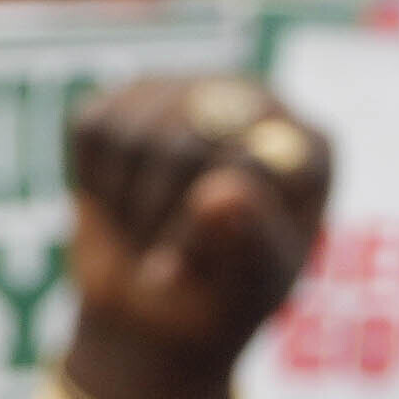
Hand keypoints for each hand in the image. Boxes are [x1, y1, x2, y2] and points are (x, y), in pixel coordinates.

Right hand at [56, 71, 335, 398]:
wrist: (158, 306)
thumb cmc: (221, 298)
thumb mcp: (250, 288)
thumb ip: (249, 242)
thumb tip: (220, 192)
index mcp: (306, 150)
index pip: (246, 161)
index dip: (198, 224)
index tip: (180, 271)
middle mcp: (255, 106)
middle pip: (182, 139)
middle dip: (154, 214)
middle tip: (152, 261)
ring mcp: (193, 92)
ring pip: (131, 132)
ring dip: (122, 203)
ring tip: (142, 233)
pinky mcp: (133, 96)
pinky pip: (93, 126)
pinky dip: (92, 179)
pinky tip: (119, 201)